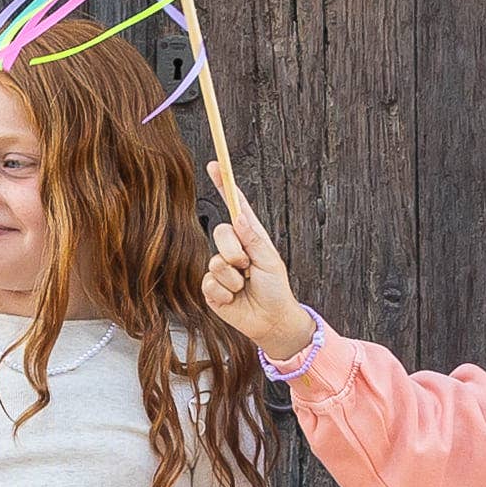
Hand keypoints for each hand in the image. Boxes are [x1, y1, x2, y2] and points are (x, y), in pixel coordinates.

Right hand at [202, 187, 313, 365]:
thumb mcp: (270, 260)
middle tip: (248, 267)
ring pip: (216, 262)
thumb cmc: (276, 289)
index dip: (224, 186)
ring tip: (245, 286)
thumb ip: (253, 238)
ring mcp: (220, 268)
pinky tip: (234, 299)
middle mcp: (233, 249)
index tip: (215, 165)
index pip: (235, 207)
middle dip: (235, 252)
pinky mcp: (212, 289)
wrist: (271, 321)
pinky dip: (226, 293)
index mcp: (249, 237)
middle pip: (220, 232)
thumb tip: (237, 217)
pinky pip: (210, 283)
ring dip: (234, 278)